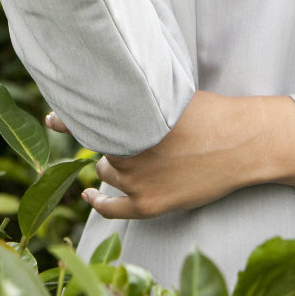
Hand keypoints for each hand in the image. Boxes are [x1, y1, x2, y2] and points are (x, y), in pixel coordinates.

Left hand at [45, 93, 294, 218]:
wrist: (243, 144)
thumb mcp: (167, 95)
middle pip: (99, 145)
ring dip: (110, 162)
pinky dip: (98, 202)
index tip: (52, 115)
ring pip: (107, 171)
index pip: (86, 120)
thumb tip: (104, 87)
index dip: (67, 117)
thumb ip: (136, 97)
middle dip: (98, 136)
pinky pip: (113, 209)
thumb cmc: (209, 113)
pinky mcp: (151, 204)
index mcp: (132, 121)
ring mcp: (138, 181)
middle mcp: (128, 151)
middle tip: (91, 126)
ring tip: (132, 150)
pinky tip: (88, 194)